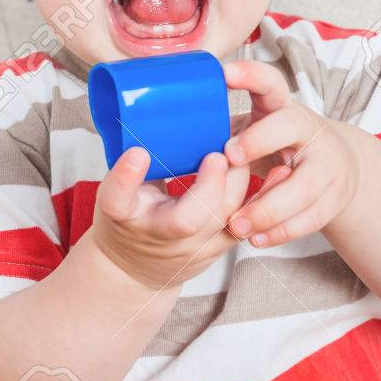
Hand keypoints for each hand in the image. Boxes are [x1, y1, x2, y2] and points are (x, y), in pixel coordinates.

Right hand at [89, 145, 254, 290]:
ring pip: (222, 221)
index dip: (125, 178)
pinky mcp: (215, 250)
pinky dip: (256, 199)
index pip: (116, 200)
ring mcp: (188, 249)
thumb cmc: (128, 218)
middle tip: (218, 154)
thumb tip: (162, 113)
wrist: (132, 267)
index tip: (137, 153)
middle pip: (184, 220)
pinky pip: (243, 225)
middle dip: (208, 186)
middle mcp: (155, 236)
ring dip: (237, 184)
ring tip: (242, 154)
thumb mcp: (118, 188)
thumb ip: (138, 162)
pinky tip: (264, 174)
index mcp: (121, 214)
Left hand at [222, 59, 360, 247]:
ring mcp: (327, 164)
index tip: (225, 74)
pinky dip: (281, 232)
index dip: (251, 76)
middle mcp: (309, 130)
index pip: (271, 82)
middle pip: (290, 128)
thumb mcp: (257, 127)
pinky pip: (310, 218)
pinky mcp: (334, 197)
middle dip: (259, 140)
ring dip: (266, 207)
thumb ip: (225, 128)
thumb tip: (168, 130)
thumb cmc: (279, 145)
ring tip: (235, 224)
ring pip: (302, 186)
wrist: (338, 166)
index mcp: (284, 107)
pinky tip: (255, 239)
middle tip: (229, 156)